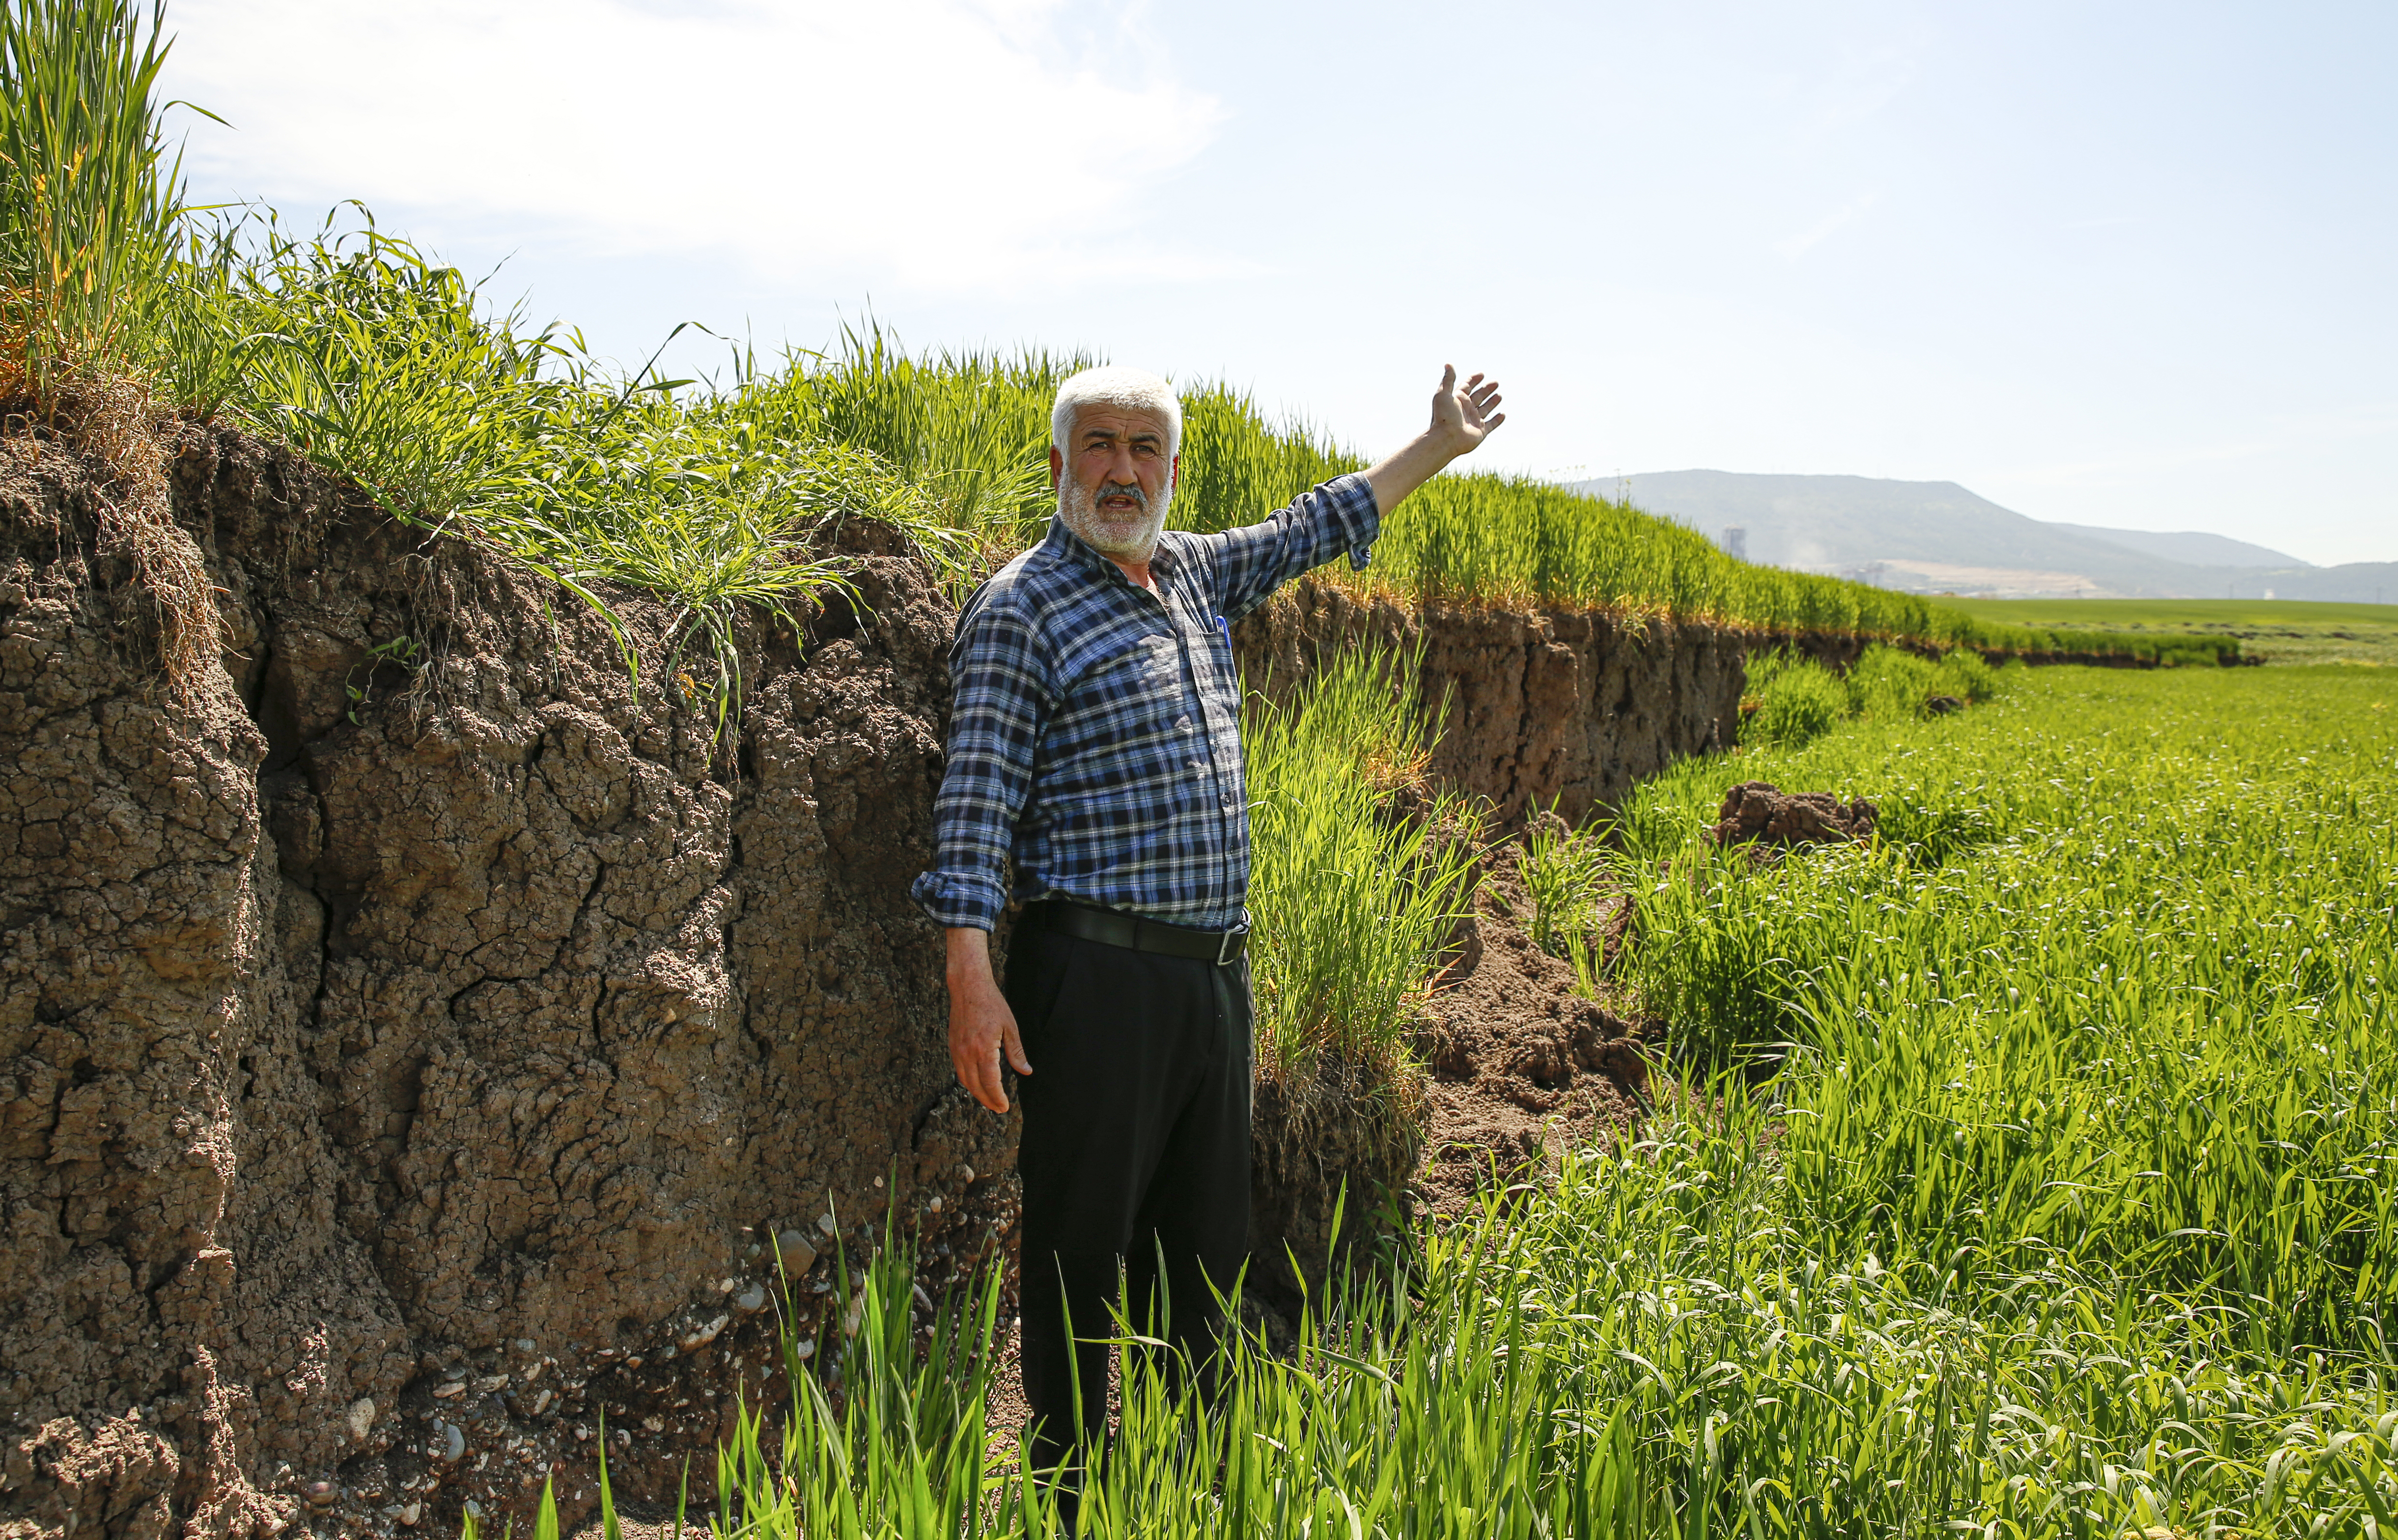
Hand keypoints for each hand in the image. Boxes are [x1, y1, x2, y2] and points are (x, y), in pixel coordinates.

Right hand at [945, 927, 1030, 1113]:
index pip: (990, 1082)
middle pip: (976, 1086)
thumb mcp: (1010, 1027)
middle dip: (988, 1100)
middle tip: (999, 1109)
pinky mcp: (952, 1045)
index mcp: (983, 1048)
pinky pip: (959, 1070)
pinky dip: (968, 1081)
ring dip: (977, 1093)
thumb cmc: (992, 1004)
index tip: (1004, 1107)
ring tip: (989, 1100)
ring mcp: (957, 1049)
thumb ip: (1016, 1052)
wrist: (968, 986)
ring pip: (965, 1080)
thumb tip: (1026, 1071)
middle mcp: (967, 1052)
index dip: (997, 1097)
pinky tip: (977, 1083)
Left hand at [1427, 365, 1504, 456]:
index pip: (1467, 386)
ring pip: (1486, 409)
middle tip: (1495, 382)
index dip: (1474, 380)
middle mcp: (1466, 409)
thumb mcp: (1443, 394)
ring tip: (1499, 395)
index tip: (1481, 374)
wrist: (1446, 438)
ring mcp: (1474, 420)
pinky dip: (1498, 420)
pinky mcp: (1481, 431)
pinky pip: (1492, 424)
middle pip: (1478, 396)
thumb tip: (1448, 364)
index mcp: (1458, 400)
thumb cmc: (1443, 416)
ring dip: (1492, 402)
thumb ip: (1448, 379)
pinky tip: (1502, 414)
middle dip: (1486, 389)